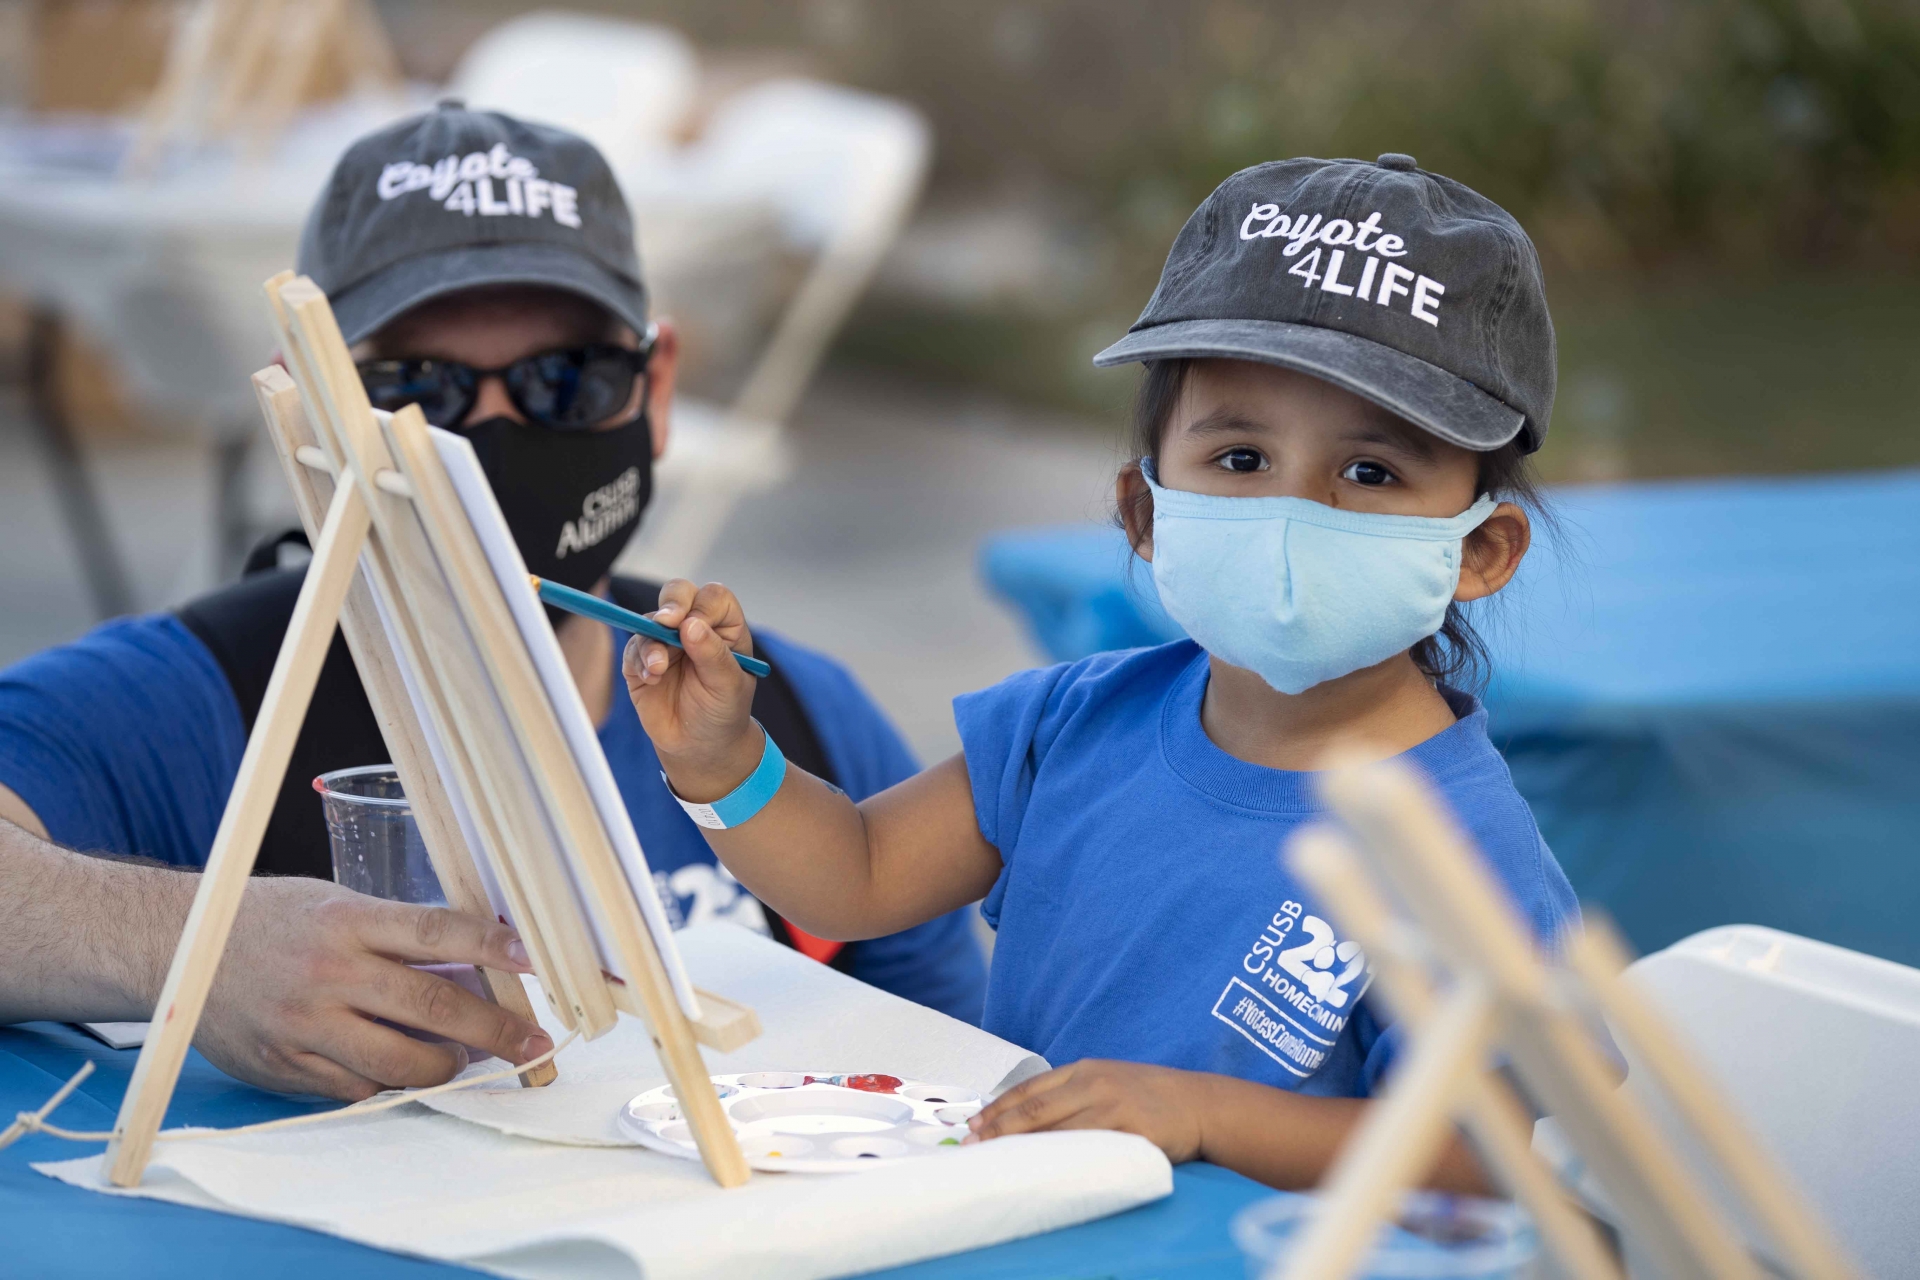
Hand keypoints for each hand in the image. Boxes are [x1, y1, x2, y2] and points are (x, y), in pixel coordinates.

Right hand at [196, 877, 552, 1100]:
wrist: (176, 948)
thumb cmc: (270, 919)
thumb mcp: (337, 904)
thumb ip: (397, 935)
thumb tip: (473, 967)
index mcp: (348, 921)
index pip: (437, 932)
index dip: (492, 948)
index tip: (536, 961)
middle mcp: (330, 973)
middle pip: (433, 1008)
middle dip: (495, 1030)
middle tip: (533, 1042)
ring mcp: (307, 1026)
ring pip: (402, 1062)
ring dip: (448, 1066)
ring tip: (469, 1058)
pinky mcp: (287, 1067)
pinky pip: (359, 1088)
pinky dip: (392, 1081)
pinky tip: (405, 1068)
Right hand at [623, 578, 762, 798]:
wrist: (699, 746)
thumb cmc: (723, 711)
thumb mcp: (728, 685)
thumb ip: (712, 654)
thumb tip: (690, 624)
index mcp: (723, 627)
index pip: (713, 598)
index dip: (703, 606)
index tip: (694, 626)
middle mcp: (693, 627)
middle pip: (678, 594)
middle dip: (671, 604)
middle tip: (667, 622)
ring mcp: (665, 642)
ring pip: (650, 620)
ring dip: (652, 642)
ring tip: (659, 669)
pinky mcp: (641, 661)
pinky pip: (633, 648)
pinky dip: (640, 660)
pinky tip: (653, 679)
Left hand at [965, 1059, 1211, 1163]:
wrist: (1200, 1103)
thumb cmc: (1151, 1096)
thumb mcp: (1109, 1082)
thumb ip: (1073, 1094)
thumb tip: (1024, 1118)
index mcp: (1085, 1069)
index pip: (1030, 1089)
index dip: (998, 1108)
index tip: (974, 1126)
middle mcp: (1094, 1084)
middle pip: (1034, 1110)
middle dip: (998, 1130)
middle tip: (971, 1147)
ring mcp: (1112, 1107)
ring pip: (1055, 1132)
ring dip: (1021, 1149)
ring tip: (995, 1162)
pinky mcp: (1130, 1133)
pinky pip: (1087, 1151)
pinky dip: (1059, 1162)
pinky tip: (1041, 1172)